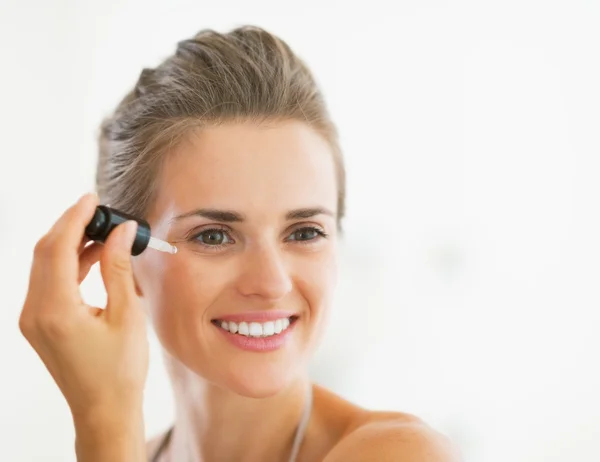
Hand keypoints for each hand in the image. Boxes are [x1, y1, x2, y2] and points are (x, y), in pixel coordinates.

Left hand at [19, 193, 148, 421]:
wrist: (103, 410)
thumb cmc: (120, 370)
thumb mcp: (126, 315)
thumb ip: (119, 268)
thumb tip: (122, 231)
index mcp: (55, 310)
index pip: (57, 248)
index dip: (75, 218)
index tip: (92, 198)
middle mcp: (35, 312)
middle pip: (45, 253)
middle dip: (71, 226)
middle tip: (101, 211)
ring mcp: (33, 319)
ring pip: (45, 266)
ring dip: (72, 245)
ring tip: (105, 233)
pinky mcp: (40, 324)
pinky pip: (50, 282)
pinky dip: (70, 265)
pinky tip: (96, 258)